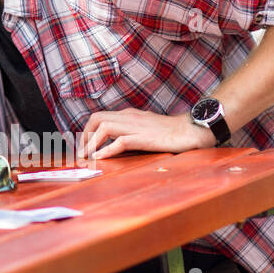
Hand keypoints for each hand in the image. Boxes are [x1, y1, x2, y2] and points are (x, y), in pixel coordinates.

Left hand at [78, 108, 214, 160]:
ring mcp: (136, 126)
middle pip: (97, 118)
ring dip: (91, 142)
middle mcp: (129, 117)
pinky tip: (100, 158)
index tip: (83, 145)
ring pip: (104, 127)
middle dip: (85, 135)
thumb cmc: (169, 132)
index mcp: (128, 114)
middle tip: (82, 152)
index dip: (87, 130)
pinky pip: (121, 141)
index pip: (99, 116)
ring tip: (86, 156)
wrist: (191, 130)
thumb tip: (113, 145)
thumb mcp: (144, 127)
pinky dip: (107, 149)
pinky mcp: (144, 137)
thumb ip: (129, 132)